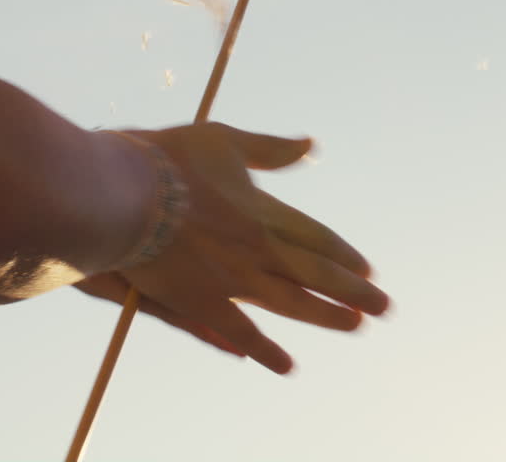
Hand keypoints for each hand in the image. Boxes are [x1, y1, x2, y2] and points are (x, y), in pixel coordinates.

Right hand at [104, 122, 388, 374]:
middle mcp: (259, 250)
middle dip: (353, 292)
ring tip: (355, 327)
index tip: (367, 269)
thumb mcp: (225, 141)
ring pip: (291, 305)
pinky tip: (286, 365)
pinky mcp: (201, 303)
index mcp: (266, 211)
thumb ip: (269, 150)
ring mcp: (233, 281)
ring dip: (326, 317)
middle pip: (316, 275)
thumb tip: (310, 144)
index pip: (317, 238)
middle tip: (384, 307)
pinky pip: (241, 333)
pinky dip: (265, 350)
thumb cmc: (169, 159)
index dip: (344, 255)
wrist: (121, 193)